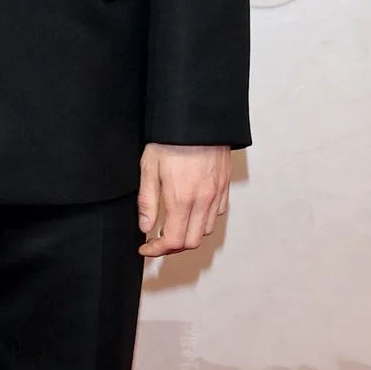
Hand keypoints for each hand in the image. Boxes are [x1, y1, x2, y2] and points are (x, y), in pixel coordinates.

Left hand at [137, 143, 230, 257]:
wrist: (198, 118)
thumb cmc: (171, 139)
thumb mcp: (149, 167)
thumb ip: (147, 201)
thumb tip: (145, 227)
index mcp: (182, 199)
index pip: (173, 242)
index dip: (157, 250)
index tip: (146, 247)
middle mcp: (203, 201)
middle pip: (191, 242)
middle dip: (172, 246)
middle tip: (157, 239)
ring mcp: (217, 194)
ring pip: (206, 230)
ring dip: (189, 234)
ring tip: (174, 225)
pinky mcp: (225, 186)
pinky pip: (218, 213)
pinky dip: (204, 219)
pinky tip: (191, 210)